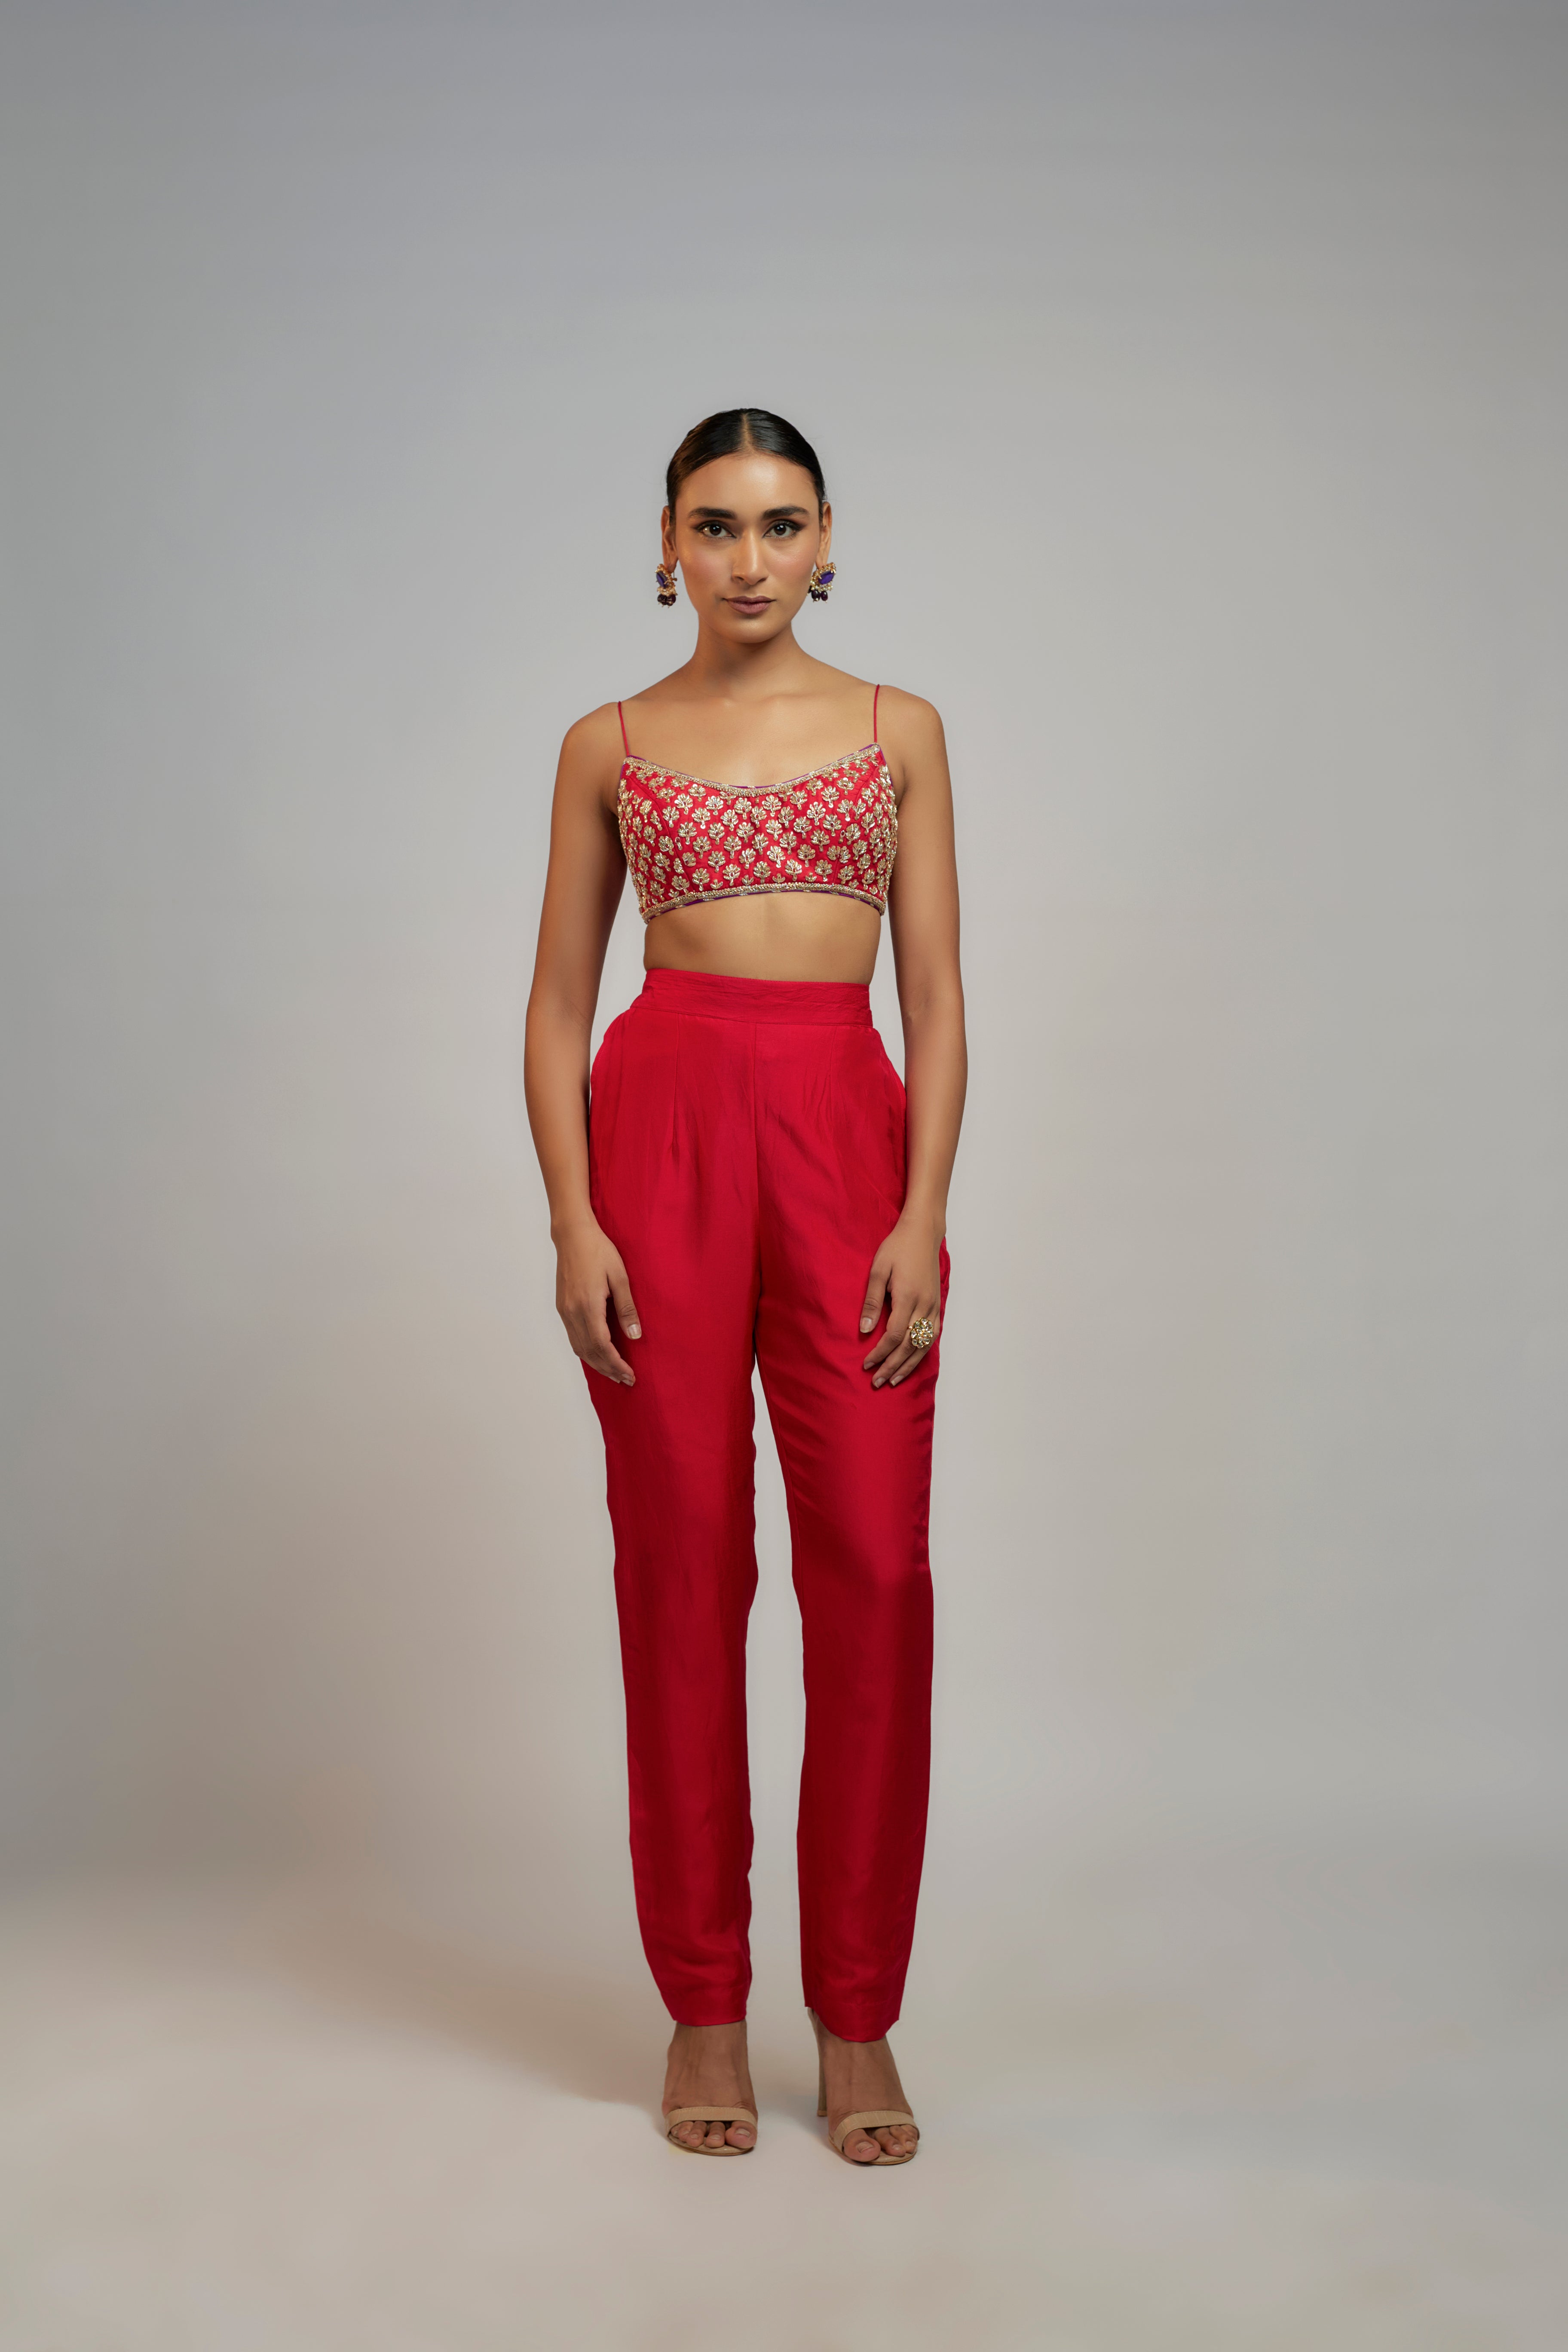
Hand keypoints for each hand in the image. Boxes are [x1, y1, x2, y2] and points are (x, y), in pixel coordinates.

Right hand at [555, 1218, 641, 1384]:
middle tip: (626, 1380)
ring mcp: (564, 1311)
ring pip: (579, 1348)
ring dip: (596, 1363)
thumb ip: (626, 1308)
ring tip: (614, 1372)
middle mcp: (572, 1312)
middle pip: (589, 1352)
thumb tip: (634, 1336)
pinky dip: (586, 1351)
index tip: (630, 1375)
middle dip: (608, 1369)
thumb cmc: (599, 1251)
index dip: (615, 1364)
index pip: (601, 1346)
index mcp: (588, 1306)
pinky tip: (597, 1354)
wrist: (573, 1235)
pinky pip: (573, 1338)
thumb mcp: (620, 1277)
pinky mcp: (562, 1307)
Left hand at [859, 1212, 942, 1388]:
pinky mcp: (937, 1305)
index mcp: (907, 1298)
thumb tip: (864, 1329)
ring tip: (895, 1379)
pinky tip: (914, 1360)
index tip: (866, 1365)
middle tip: (877, 1382)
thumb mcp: (878, 1270)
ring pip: (923, 1344)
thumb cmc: (897, 1248)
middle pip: (909, 1346)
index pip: (893, 1336)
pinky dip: (923, 1351)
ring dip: (909, 1364)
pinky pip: (933, 1335)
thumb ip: (871, 1300)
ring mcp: (933, 1306)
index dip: (880, 1354)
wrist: (922, 1233)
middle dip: (892, 1366)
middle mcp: (924, 1306)